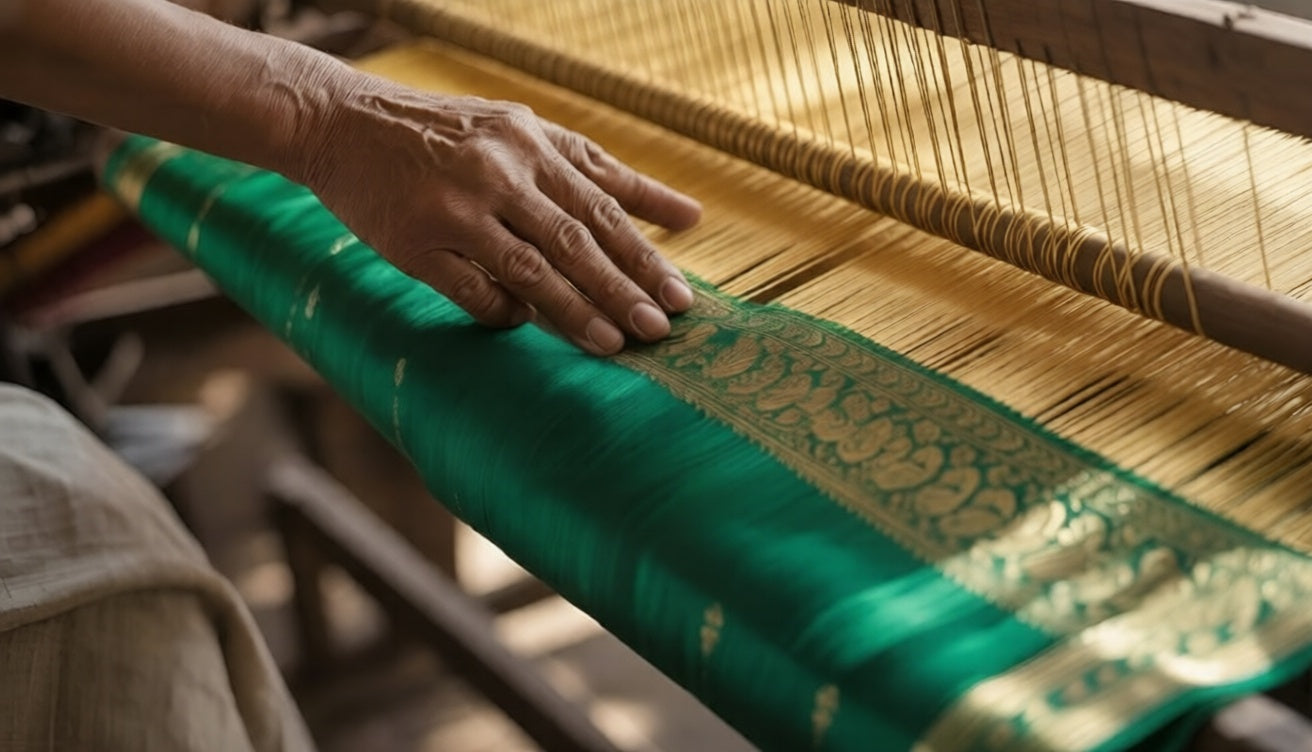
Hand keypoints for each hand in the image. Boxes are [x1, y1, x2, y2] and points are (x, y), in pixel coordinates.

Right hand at [296, 76, 701, 354]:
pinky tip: (527, 326)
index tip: (682, 296)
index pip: (602, 207)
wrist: (342, 123)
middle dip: (622, 289)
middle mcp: (498, 172)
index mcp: (531, 142)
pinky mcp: (415, 244)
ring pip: (529, 269)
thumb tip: (689, 216)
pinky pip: (473, 291)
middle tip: (659, 329)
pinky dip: (505, 313)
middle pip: (574, 241)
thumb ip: (601, 172)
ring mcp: (455, 209)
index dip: (645, 255)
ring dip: (576, 312)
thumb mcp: (524, 132)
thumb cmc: (448, 133)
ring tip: (614, 344)